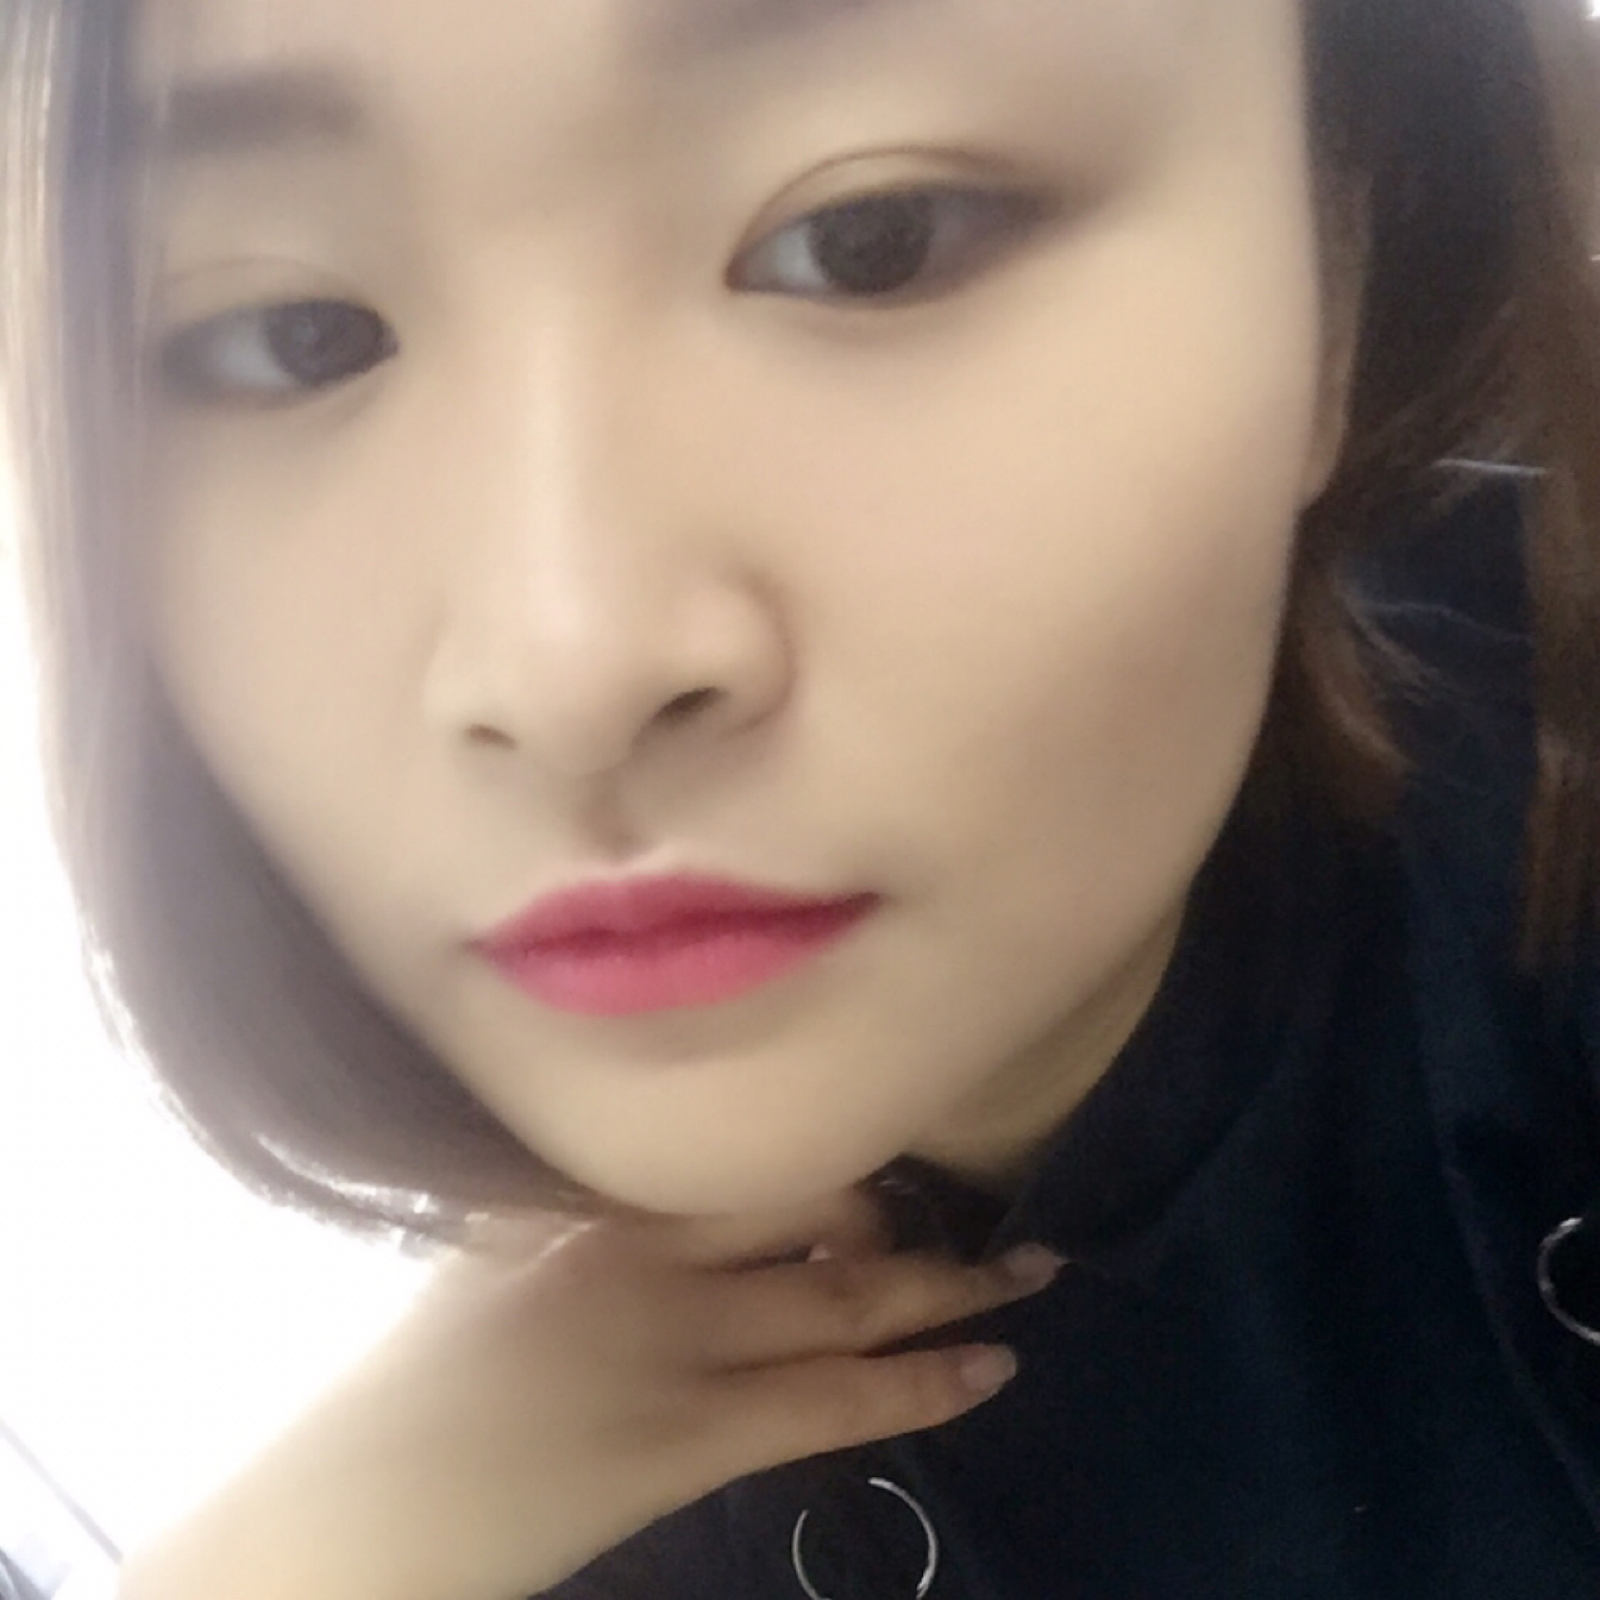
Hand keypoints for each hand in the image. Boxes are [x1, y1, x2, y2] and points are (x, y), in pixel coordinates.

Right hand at [119, 1188, 1062, 1599]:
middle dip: (913, 1210)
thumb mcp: (495, 1248)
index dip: (841, 1150)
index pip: (750, 1147)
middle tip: (999, 1210)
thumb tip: (673, 1186)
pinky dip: (920, 1381)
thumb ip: (584, 1203)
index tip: (898, 1156)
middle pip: (814, 1206)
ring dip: (953, 1283)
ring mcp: (673, 1337)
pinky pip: (834, 1401)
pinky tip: (989, 1366)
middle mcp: (646, 1241)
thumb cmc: (414, 1381)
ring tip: (1035, 1268)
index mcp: (595, 1189)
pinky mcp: (690, 1436)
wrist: (361, 1508)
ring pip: (846, 1296)